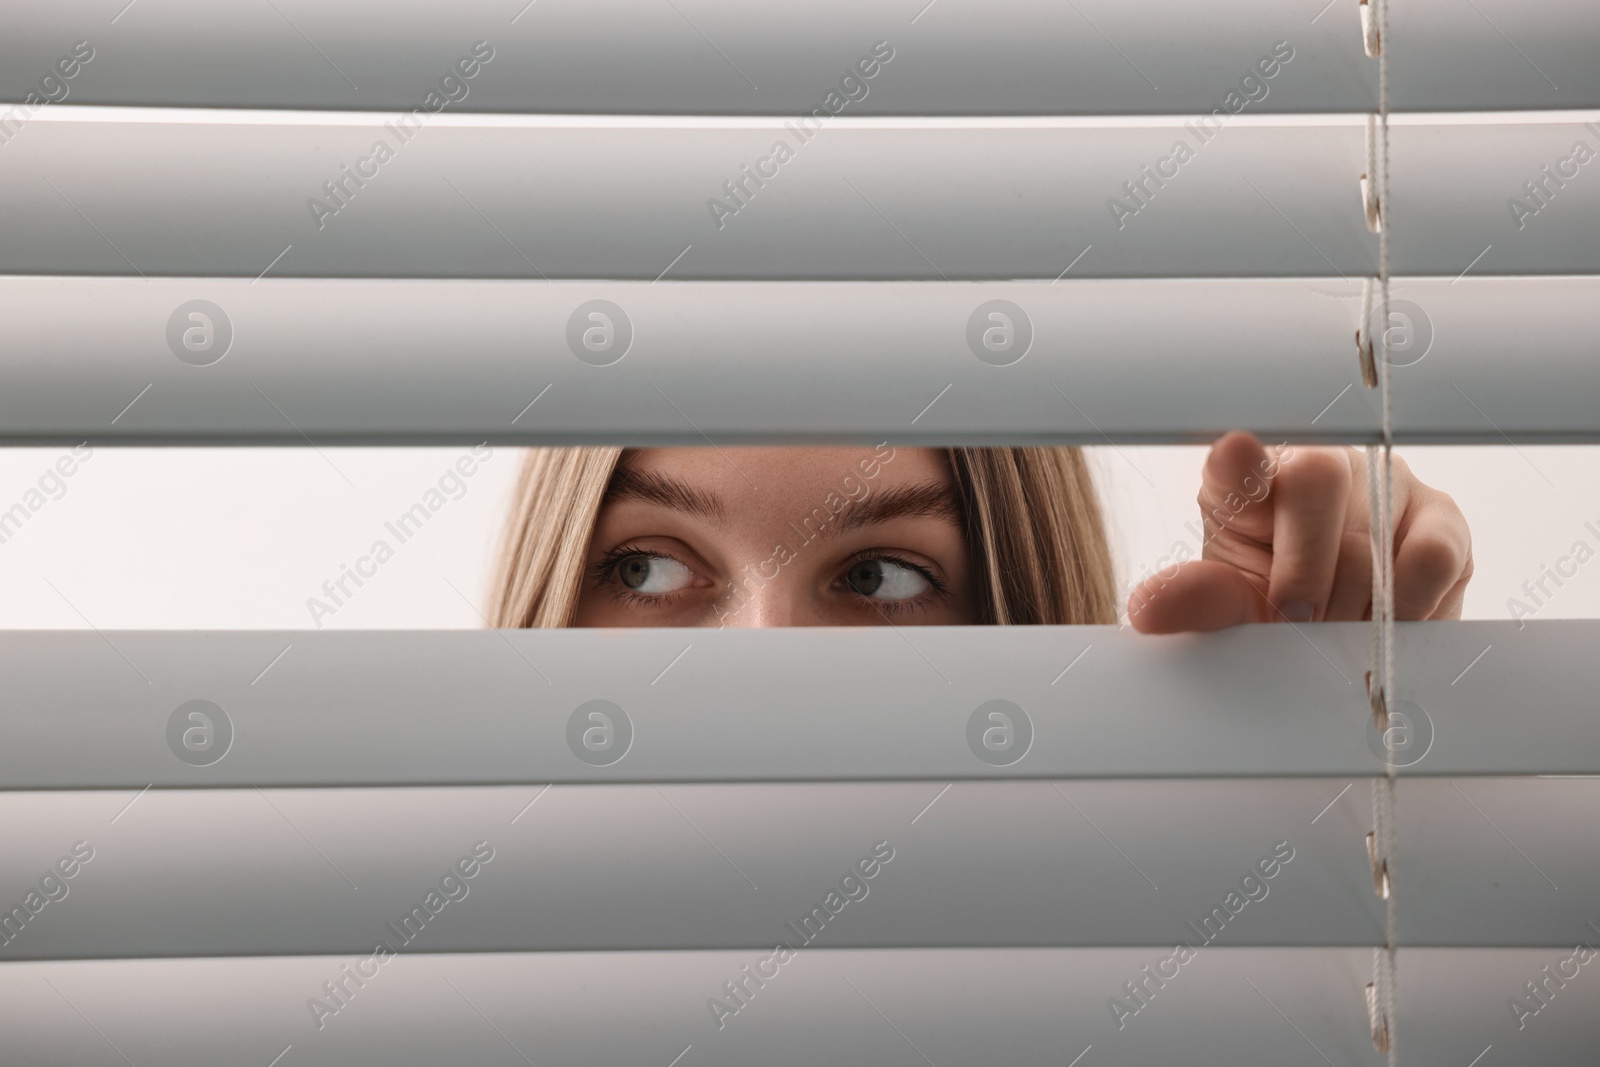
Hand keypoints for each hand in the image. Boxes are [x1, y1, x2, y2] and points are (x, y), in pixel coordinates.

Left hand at [1127, 432, 1471, 632]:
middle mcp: (1319, 464)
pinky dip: (1406, 605)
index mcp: (1250, 478)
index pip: (1241, 458)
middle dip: (1303, 569)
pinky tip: (1385, 626)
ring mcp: (1385, 483)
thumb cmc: (1275, 602)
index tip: (1233, 457)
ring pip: (1373, 529)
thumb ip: (1198, 602)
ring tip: (1335, 631)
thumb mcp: (1231, 604)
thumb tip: (1145, 608)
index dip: (1240, 460)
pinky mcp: (1442, 520)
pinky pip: (1432, 557)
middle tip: (1295, 617)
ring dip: (1352, 600)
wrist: (1342, 633)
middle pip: (1316, 480)